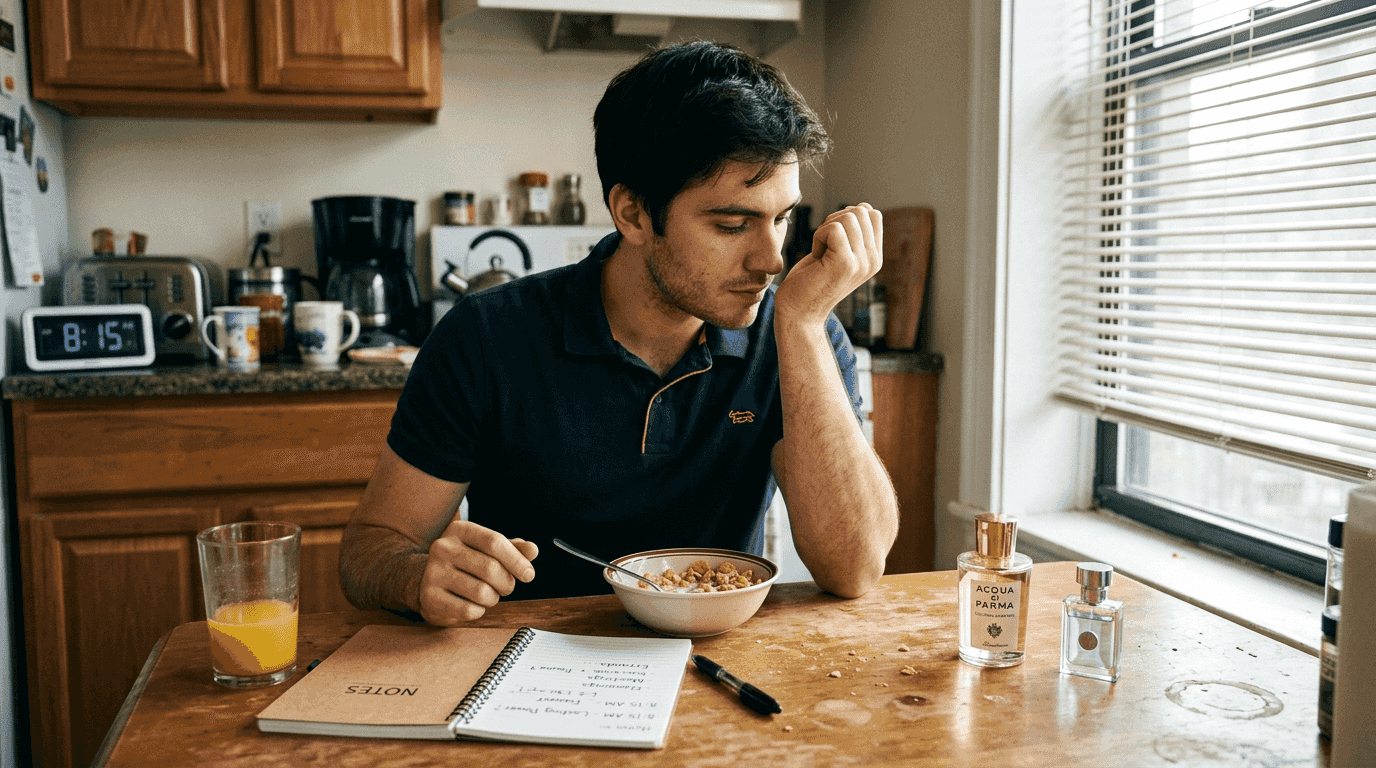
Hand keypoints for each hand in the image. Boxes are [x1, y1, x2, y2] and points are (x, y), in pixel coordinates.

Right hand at [417, 520, 538, 625]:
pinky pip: (468, 610)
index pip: (494, 541)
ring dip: (493, 598)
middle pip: (490, 568)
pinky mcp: (429, 597)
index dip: (517, 560)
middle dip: (507, 583)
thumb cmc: (466, 564)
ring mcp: (433, 572)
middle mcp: (442, 547)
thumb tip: (533, 550)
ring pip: (481, 592)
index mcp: (459, 530)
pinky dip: (478, 611)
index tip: (529, 575)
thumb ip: (513, 549)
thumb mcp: (488, 551)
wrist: (427, 582)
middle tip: (506, 587)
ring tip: (487, 595)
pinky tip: (472, 605)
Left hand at [775, 203, 882, 326]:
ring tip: (820, 253)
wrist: (798, 313)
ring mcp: (862, 263)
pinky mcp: (846, 263)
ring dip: (825, 229)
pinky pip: (833, 228)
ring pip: (849, 216)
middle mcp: (874, 260)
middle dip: (835, 220)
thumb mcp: (837, 253)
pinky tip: (816, 257)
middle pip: (862, 211)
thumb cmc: (810, 281)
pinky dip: (818, 236)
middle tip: (824, 246)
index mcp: (874, 257)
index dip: (847, 217)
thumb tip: (862, 207)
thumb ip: (853, 233)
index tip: (832, 240)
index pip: (872, 214)